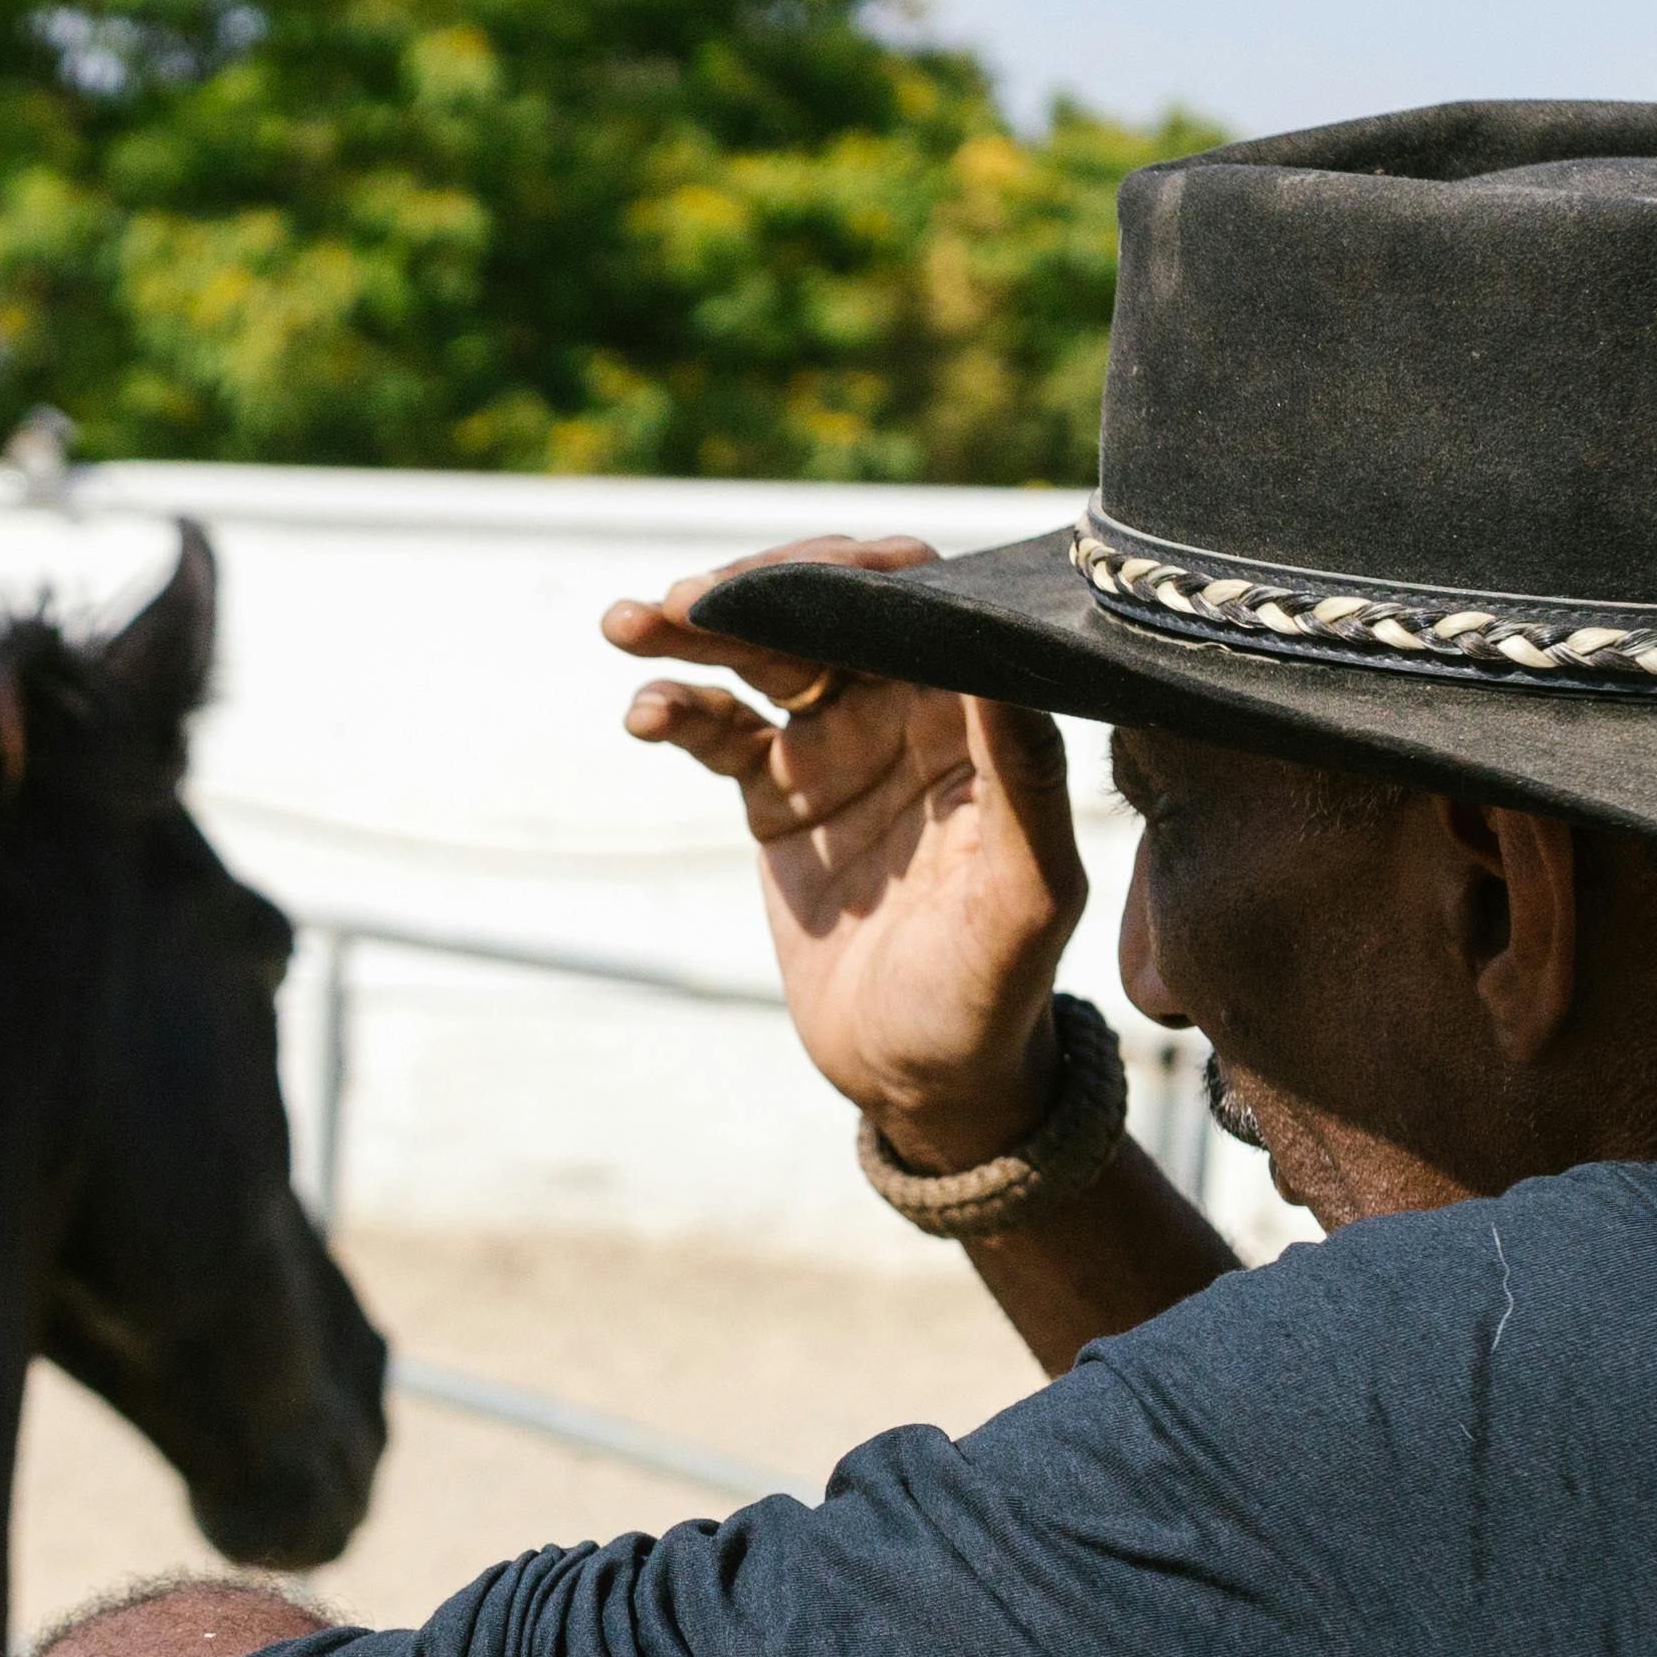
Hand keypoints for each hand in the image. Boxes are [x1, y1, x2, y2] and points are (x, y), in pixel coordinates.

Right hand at [606, 542, 1089, 1165]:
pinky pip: (719, 728)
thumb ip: (1023, 778)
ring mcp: (841, 747)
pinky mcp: (780, 794)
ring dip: (696, 628)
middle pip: (828, 612)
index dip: (858, 577)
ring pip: (763, 655)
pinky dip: (677, 707)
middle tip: (688, 594)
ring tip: (629, 621)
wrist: (920, 1080)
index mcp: (980, 719)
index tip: (800, 577)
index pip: (921, 607)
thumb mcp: (1027, 895)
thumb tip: (998, 659)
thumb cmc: (994, 994)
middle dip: (757, 590)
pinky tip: (645, 712)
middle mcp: (912, 713)